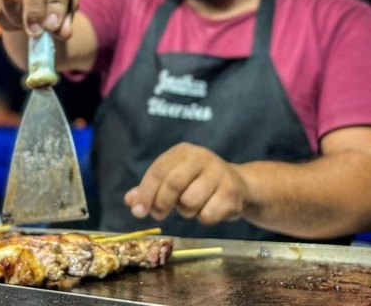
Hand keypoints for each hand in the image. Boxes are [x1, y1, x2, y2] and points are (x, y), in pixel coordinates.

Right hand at [0, 0, 77, 38]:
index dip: (56, 3)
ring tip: (28, 29)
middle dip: (34, 10)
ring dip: (18, 17)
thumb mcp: (67, 5)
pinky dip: (4, 21)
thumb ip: (66, 19)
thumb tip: (62, 33)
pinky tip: (16, 25)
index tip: (53, 26)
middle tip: (36, 32)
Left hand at [124, 143, 248, 224]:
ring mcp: (219, 174)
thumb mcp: (174, 180)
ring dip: (185, 211)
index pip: (158, 170)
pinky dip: (203, 218)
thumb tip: (130, 201)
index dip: (145, 193)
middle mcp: (201, 157)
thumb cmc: (198, 183)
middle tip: (158, 214)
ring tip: (191, 206)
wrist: (240, 186)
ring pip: (190, 201)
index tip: (138, 211)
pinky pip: (207, 214)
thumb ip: (150, 189)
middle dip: (161, 203)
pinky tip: (209, 209)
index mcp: (182, 152)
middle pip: (173, 183)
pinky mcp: (231, 193)